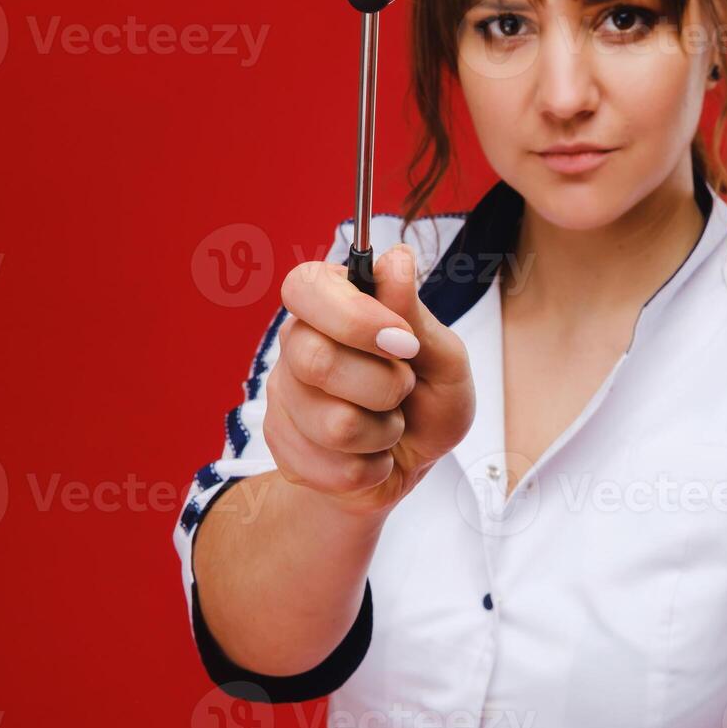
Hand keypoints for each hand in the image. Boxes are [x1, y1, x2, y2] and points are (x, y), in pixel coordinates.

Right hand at [264, 243, 475, 515]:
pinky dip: (370, 467)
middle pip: (316, 361)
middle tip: (402, 390)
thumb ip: (416, 316)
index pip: (305, 287)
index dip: (352, 317)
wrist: (409, 466)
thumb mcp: (444, 359)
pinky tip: (370, 454)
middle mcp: (296, 343)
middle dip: (382, 386)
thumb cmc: (428, 404)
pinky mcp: (282, 446)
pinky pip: (333, 467)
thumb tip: (397, 260)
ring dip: (382, 433)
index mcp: (330, 305)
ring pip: (333, 423)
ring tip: (388, 426)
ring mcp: (283, 396)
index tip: (402, 342)